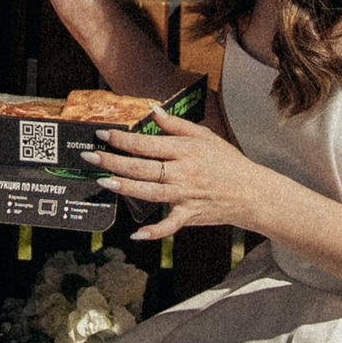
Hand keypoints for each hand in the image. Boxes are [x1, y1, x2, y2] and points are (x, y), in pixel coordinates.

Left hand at [86, 105, 271, 243]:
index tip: (102, 135)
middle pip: (142, 166)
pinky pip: (169, 225)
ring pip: (150, 192)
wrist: (252, 192)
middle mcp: (183, 172)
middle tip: (89, 157)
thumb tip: (152, 108)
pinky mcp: (189, 215)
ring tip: (104, 181)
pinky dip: (154, 232)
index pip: (147, 143)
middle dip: (114, 161)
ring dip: (126, 187)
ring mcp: (185, 195)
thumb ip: (176, 123)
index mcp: (185, 150)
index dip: (123, 139)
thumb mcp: (205, 136)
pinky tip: (135, 234)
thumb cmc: (227, 162)